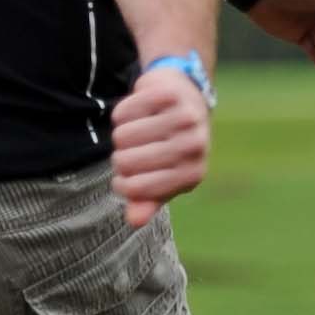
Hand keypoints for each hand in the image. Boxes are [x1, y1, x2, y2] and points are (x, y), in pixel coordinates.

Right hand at [108, 61, 210, 225]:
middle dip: (120, 158)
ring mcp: (185, 118)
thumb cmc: (171, 147)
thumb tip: (134, 221)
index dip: (122, 184)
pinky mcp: (169, 94)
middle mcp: (194, 147)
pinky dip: (123, 113)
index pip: (137, 188)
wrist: (188, 99)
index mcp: (193, 174)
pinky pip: (123, 111)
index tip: (125, 179)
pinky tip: (139, 112)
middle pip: (125, 161)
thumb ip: (148, 201)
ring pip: (122, 136)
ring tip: (136, 131)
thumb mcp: (163, 178)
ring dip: (120, 134)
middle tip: (132, 150)